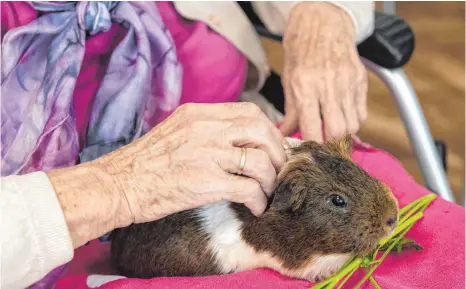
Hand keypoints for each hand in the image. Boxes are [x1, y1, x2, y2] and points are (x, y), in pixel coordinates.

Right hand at [94, 102, 286, 225]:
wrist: (117, 184)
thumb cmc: (144, 162)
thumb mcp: (176, 131)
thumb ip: (206, 130)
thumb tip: (237, 140)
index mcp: (198, 113)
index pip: (249, 111)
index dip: (269, 129)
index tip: (274, 146)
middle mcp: (205, 129)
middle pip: (261, 131)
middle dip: (277, 152)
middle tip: (279, 169)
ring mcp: (207, 154)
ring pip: (259, 161)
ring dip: (271, 180)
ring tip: (268, 193)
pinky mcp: (206, 182)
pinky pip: (248, 188)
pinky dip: (258, 199)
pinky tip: (256, 207)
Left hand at [280, 2, 367, 141]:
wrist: (322, 23)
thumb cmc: (301, 51)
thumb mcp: (288, 80)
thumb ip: (290, 112)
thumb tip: (285, 136)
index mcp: (305, 86)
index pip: (312, 129)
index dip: (311, 146)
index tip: (308, 150)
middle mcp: (328, 86)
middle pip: (338, 131)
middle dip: (330, 144)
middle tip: (322, 144)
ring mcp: (347, 82)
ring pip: (353, 125)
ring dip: (343, 134)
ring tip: (332, 130)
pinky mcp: (360, 80)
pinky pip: (362, 113)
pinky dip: (353, 121)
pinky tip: (342, 116)